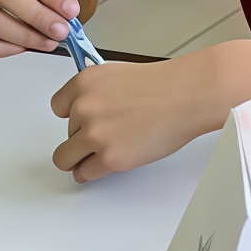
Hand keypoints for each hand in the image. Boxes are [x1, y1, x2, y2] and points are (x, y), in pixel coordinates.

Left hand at [51, 50, 224, 180]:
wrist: (191, 94)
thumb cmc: (167, 85)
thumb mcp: (120, 76)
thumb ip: (98, 94)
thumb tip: (87, 113)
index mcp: (85, 83)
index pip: (58, 107)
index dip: (75, 115)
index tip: (87, 119)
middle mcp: (84, 108)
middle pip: (66, 134)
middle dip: (84, 137)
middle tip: (110, 134)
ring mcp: (95, 134)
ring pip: (65, 158)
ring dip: (82, 158)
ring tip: (104, 152)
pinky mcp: (110, 158)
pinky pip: (84, 174)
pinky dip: (94, 171)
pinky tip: (110, 161)